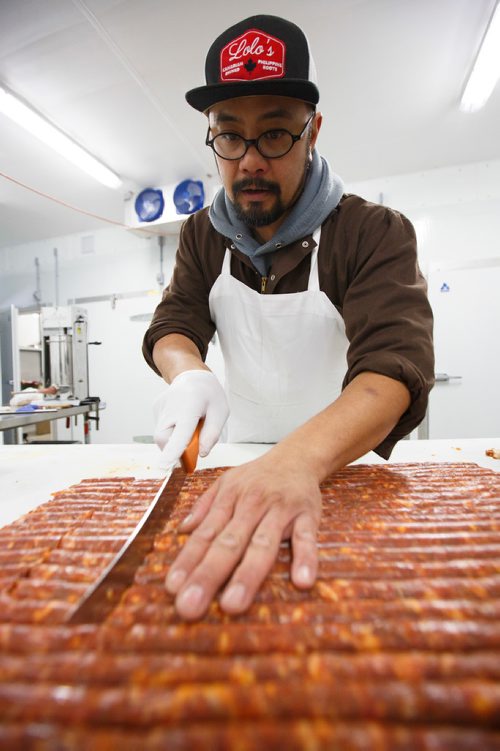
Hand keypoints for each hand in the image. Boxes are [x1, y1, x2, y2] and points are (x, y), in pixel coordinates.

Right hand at [154, 370, 228, 463]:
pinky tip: (181, 419)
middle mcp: (170, 407)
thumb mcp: (220, 412)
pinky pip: (162, 429)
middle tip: (194, 446)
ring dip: (175, 440)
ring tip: (189, 426)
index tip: (164, 466)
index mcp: (190, 406)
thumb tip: (201, 454)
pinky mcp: (156, 410)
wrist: (192, 375)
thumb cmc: (209, 394)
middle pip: (164, 438)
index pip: (180, 432)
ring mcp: (160, 408)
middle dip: (175, 449)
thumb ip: (212, 434)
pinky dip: (172, 433)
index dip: (173, 450)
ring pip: (161, 437)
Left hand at [165, 451, 322, 619]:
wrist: (298, 455)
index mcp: (229, 499)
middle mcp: (251, 504)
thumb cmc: (259, 476)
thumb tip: (182, 530)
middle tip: (191, 605)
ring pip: (262, 544)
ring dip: (247, 574)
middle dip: (208, 575)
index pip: (205, 534)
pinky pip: (306, 537)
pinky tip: (301, 581)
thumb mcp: (226, 482)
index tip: (173, 587)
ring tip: (233, 604)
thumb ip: (204, 507)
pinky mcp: (308, 514)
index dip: (188, 560)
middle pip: (228, 543)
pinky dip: (305, 558)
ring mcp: (280, 510)